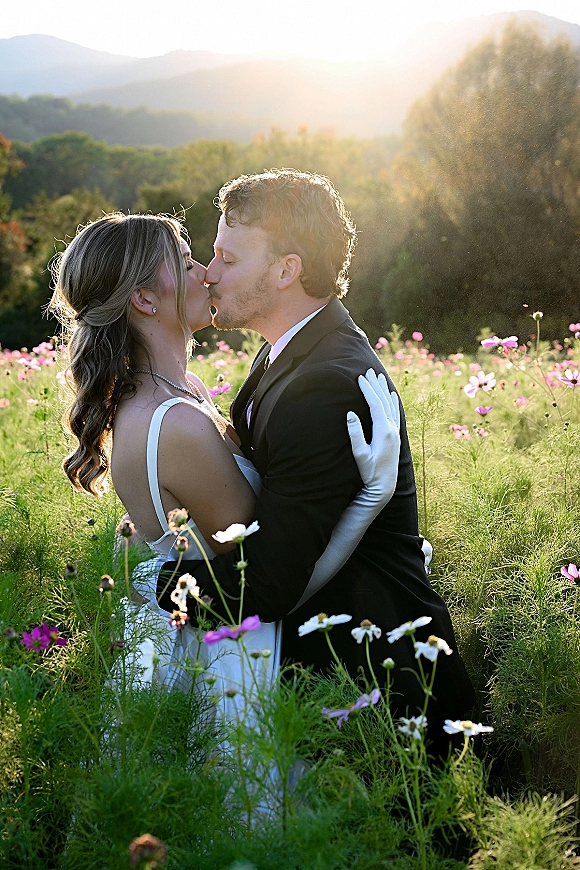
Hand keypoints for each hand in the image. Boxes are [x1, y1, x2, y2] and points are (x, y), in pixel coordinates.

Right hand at [347, 368, 400, 504]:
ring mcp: (395, 431)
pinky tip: (391, 394)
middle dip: (376, 385)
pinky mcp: (395, 435)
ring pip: (391, 405)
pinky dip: (392, 401)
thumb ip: (355, 433)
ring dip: (384, 390)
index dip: (368, 390)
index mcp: (383, 431)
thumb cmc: (369, 471)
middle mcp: (392, 428)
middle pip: (384, 401)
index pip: (375, 404)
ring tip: (379, 377)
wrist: (384, 485)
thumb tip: (350, 414)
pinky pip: (395, 412)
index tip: (360, 378)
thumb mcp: (359, 454)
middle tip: (369, 370)